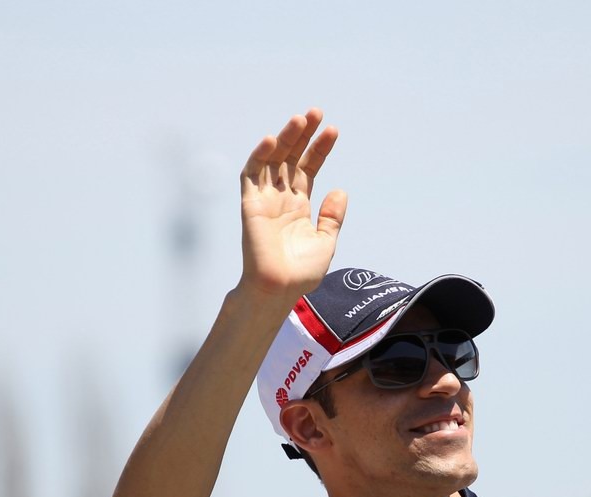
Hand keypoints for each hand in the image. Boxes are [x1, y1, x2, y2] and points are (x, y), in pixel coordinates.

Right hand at [239, 108, 346, 300]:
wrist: (278, 290)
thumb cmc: (300, 274)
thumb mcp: (325, 242)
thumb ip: (332, 217)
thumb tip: (340, 190)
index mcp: (299, 206)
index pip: (309, 168)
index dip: (320, 149)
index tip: (333, 131)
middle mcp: (281, 198)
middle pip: (291, 158)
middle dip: (303, 135)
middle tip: (316, 112)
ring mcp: (265, 200)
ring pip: (272, 160)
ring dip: (285, 138)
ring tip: (301, 119)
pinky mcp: (250, 205)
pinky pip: (251, 175)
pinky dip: (259, 156)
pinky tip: (273, 140)